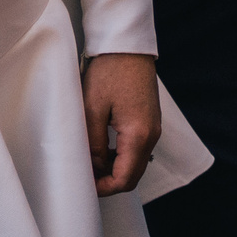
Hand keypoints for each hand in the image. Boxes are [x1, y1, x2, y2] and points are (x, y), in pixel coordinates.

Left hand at [83, 51, 160, 193]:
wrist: (127, 47)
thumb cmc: (109, 73)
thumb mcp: (92, 110)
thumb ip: (94, 145)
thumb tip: (93, 168)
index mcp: (139, 135)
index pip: (124, 179)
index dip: (102, 188)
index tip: (82, 185)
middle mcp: (152, 135)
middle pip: (133, 176)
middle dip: (108, 182)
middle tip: (84, 177)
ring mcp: (153, 128)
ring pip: (135, 164)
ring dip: (114, 170)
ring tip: (89, 162)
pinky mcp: (150, 121)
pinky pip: (138, 150)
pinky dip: (121, 157)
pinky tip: (103, 149)